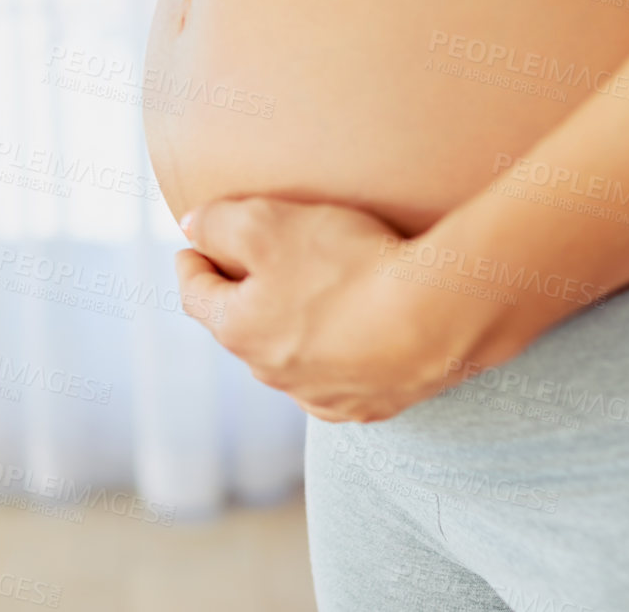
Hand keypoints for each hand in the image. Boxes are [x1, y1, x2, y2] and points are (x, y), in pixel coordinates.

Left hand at [175, 196, 508, 421]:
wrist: (436, 319)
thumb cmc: (345, 266)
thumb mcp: (265, 223)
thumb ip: (217, 223)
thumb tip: (193, 228)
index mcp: (239, 330)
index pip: (195, 294)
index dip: (191, 263)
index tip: (192, 247)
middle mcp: (273, 374)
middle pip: (243, 327)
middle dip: (242, 296)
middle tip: (254, 264)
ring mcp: (323, 397)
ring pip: (291, 357)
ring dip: (291, 328)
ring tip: (313, 295)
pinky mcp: (371, 405)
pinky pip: (339, 378)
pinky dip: (337, 354)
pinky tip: (356, 334)